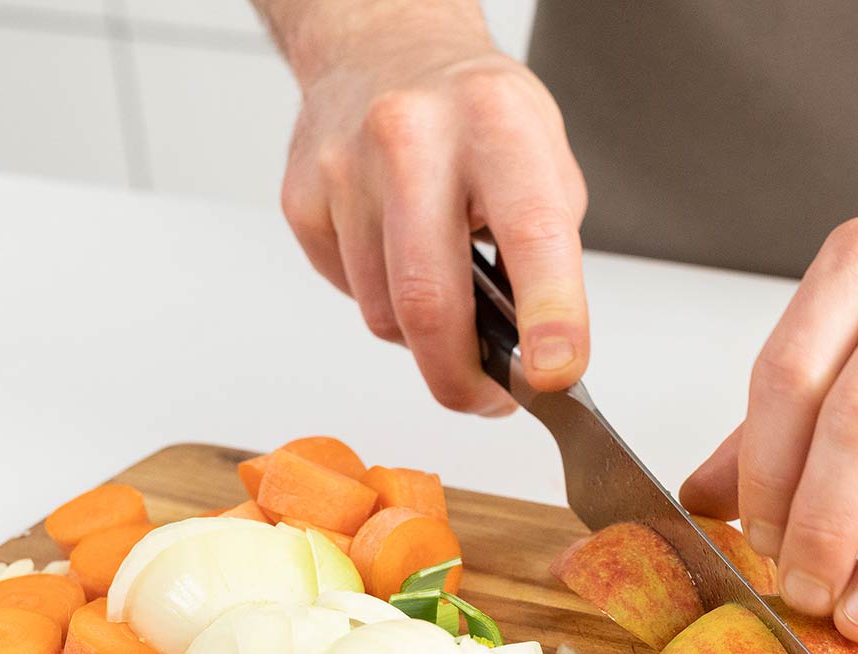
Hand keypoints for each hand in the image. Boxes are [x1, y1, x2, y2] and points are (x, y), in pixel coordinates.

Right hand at [276, 10, 588, 413]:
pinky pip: (348, 294)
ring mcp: (344, 167)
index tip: (557, 374)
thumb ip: (549, 254)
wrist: (382, 49)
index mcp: (495, 121)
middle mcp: (413, 136)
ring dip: (425, 336)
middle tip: (491, 399)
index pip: (531, 232)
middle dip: (463, 377)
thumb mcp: (544, 161)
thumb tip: (540, 353)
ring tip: (449, 293)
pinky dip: (382, 299)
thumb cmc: (475, 115)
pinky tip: (398, 254)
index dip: (550, 314)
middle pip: (430, 300)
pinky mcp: (300, 199)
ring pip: (385, 315)